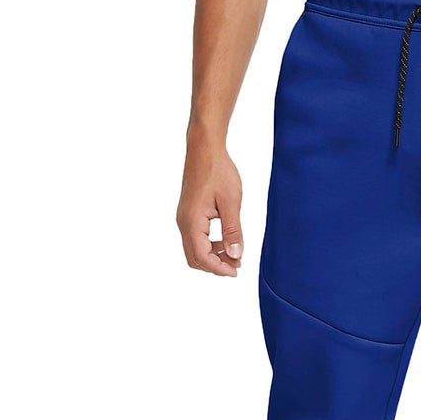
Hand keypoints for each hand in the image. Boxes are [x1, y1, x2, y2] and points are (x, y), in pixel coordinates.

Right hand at [176, 132, 243, 276]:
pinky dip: (210, 247)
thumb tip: (235, 255)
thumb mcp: (231, 202)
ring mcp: (184, 219)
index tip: (237, 270)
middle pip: (194, 259)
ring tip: (234, 254)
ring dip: (213, 257)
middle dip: (215, 266)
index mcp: (192, 221)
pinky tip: (226, 242)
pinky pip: (195, 239)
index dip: (220, 268)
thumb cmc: (218, 171)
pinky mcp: (188, 215)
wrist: (204, 149)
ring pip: (194, 251)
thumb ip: (233, 230)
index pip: (202, 257)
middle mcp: (183, 223)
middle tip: (237, 264)